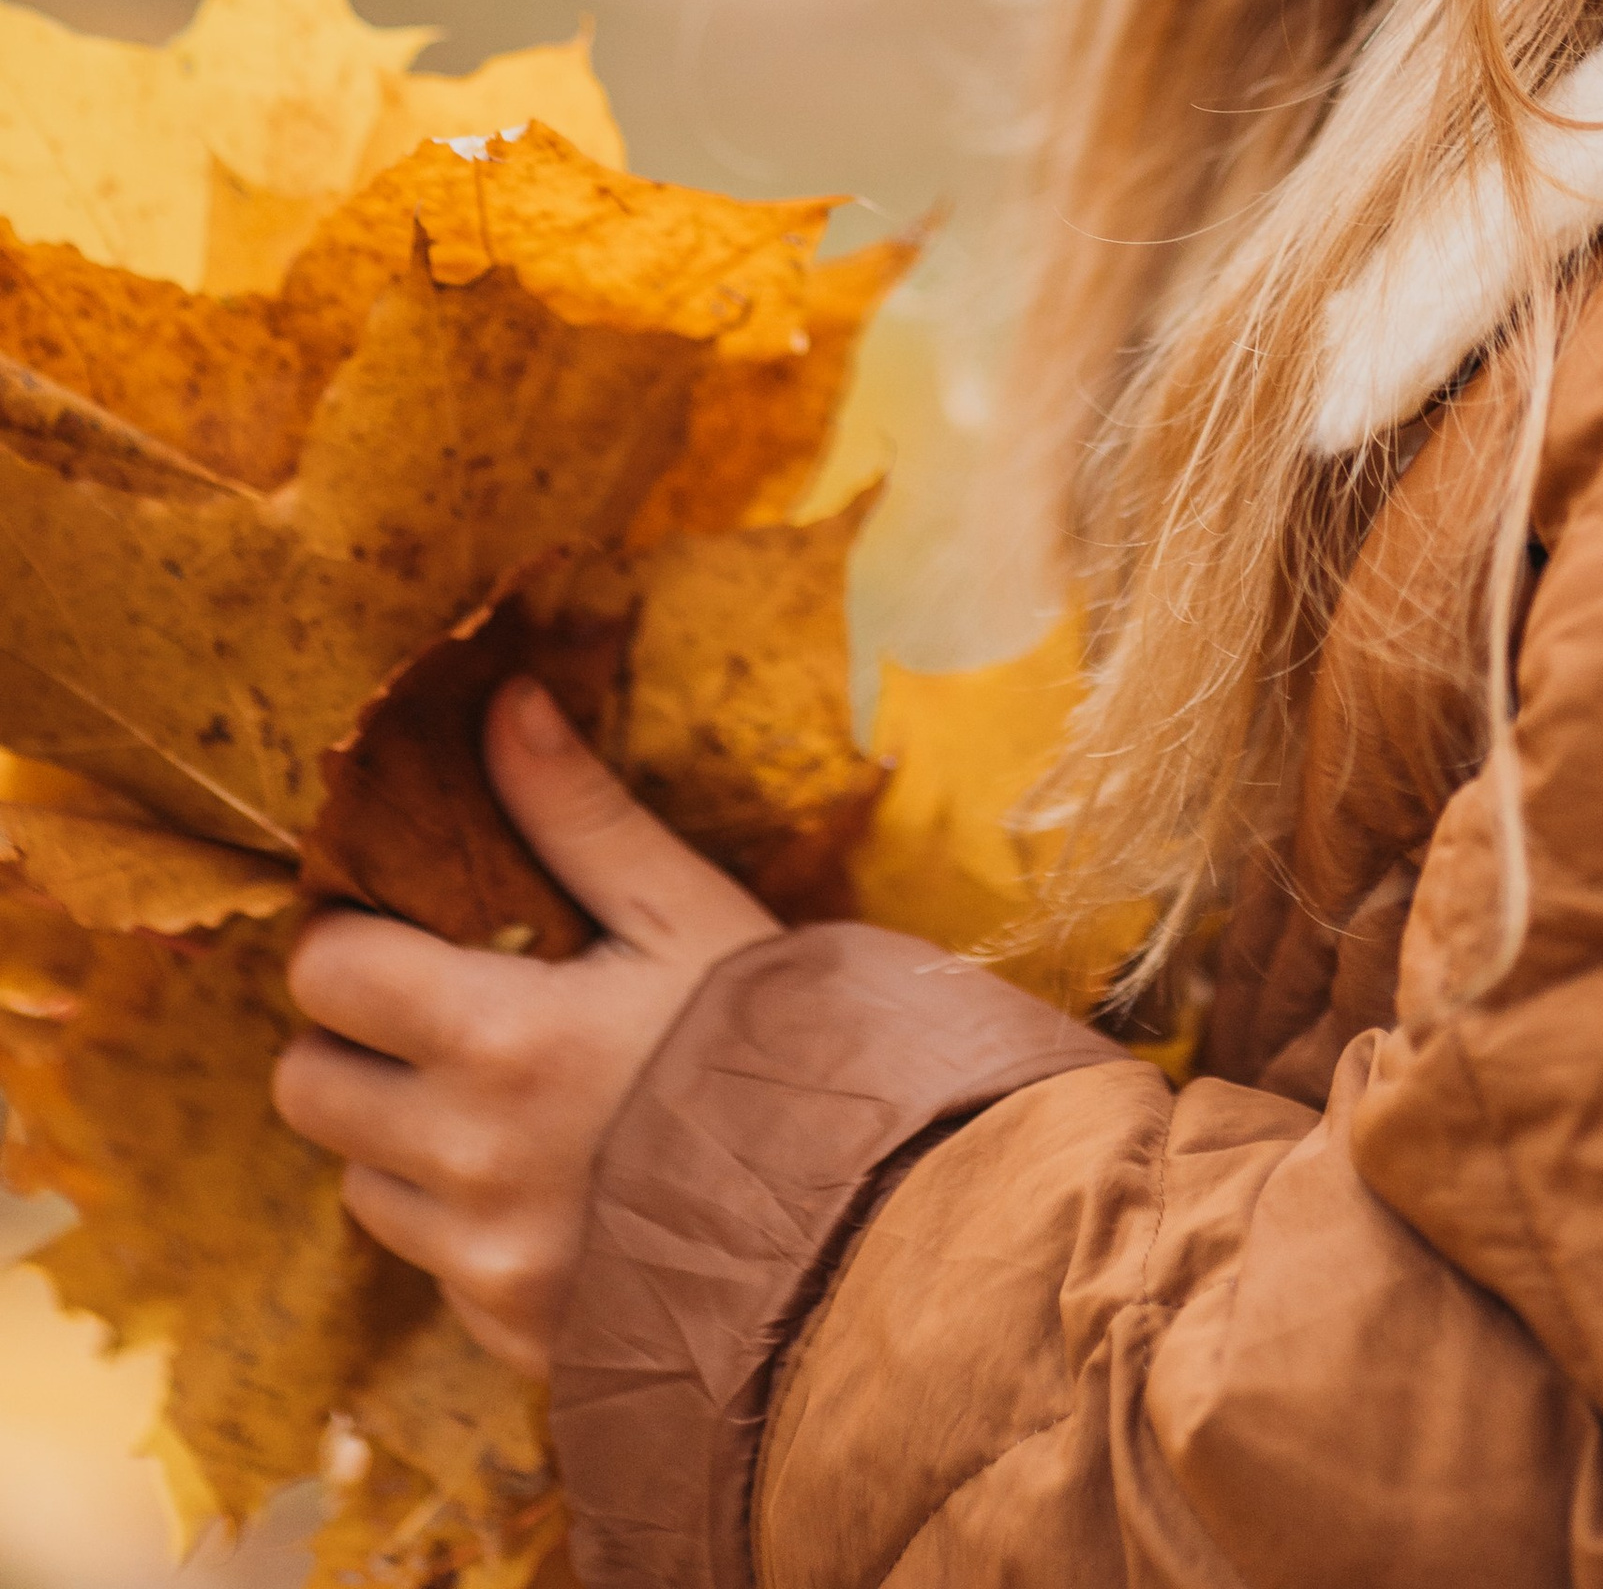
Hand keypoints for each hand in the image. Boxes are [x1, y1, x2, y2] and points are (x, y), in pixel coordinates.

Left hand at [273, 678, 777, 1374]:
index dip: (348, 940)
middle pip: (307, 1088)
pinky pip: (435, 1268)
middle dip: (352, 1040)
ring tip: (508, 1103)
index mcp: (498, 1039)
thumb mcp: (688, 910)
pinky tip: (559, 1187)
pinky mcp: (510, 1331)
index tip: (401, 929)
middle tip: (436, 1012)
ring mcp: (483, 1261)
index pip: (324, 975)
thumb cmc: (780, 1045)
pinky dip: (468, 1224)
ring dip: (406, 1138)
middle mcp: (466, 1160)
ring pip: (363, 1183)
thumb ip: (580, 812)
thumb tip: (503, 700)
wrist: (866, 1223)